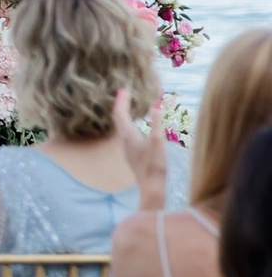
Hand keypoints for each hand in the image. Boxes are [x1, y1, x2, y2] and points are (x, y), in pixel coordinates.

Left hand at [118, 89, 172, 214]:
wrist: (151, 188)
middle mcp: (124, 141)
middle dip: (121, 104)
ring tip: (128, 104)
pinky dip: (129, 122)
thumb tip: (155, 106)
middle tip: (125, 92)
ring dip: (124, 113)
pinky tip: (135, 124)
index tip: (124, 89)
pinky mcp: (132, 153)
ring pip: (121, 126)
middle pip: (118, 118)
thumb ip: (156, 125)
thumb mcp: (158, 143)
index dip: (121, 101)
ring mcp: (127, 148)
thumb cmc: (155, 166)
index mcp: (128, 136)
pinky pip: (126, 132)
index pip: (120, 114)